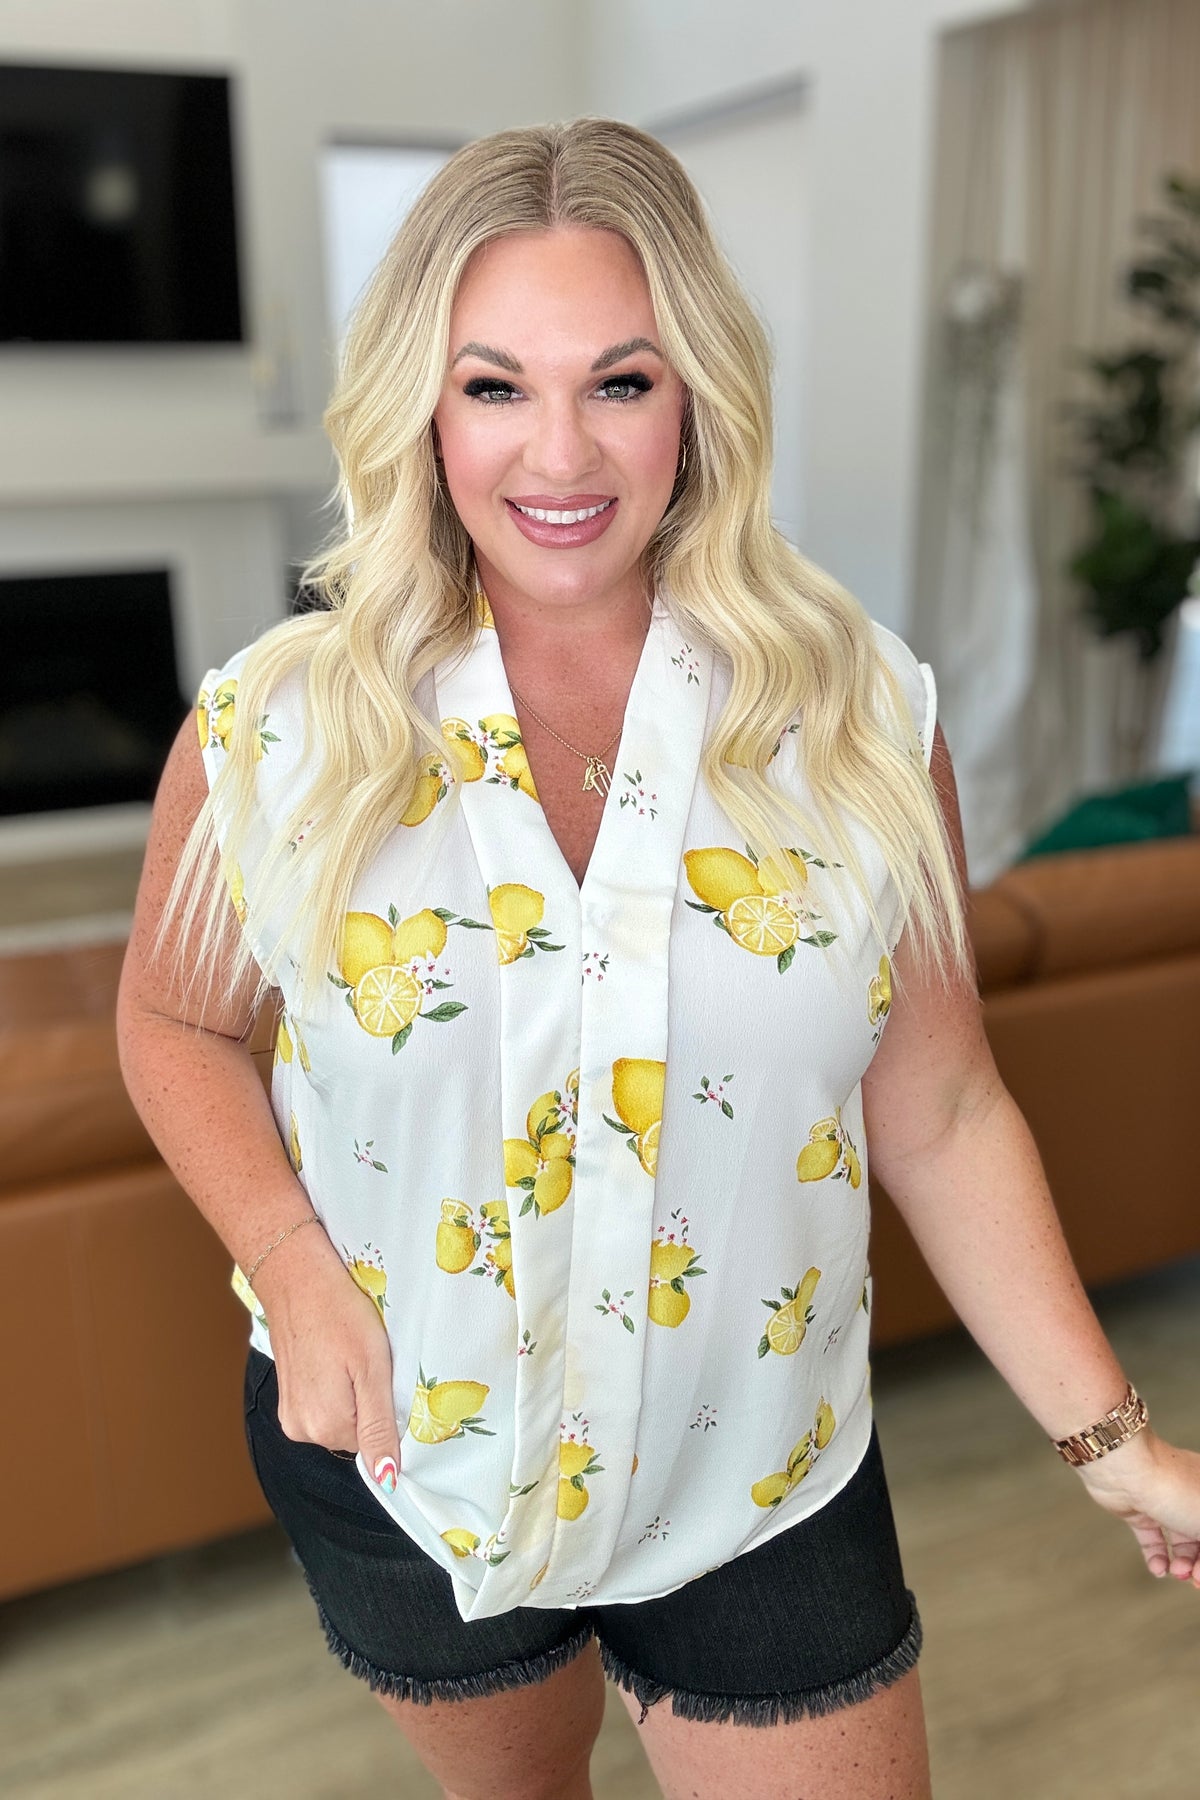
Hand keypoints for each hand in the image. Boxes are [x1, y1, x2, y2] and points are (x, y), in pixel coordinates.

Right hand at [252, 1225, 402, 1492]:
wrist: (295, 1276)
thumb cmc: (340, 1314)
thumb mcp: (372, 1368)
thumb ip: (379, 1427)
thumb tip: (387, 1481)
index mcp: (327, 1427)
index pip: (376, 1445)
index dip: (389, 1412)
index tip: (385, 1378)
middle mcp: (302, 1430)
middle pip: (357, 1434)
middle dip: (369, 1404)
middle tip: (368, 1362)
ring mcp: (290, 1414)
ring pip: (341, 1419)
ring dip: (352, 1394)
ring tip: (348, 1356)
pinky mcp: (287, 1397)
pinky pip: (323, 1406)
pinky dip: (335, 1387)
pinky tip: (333, 1357)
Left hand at [1074, 1429, 1199, 1584]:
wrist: (1126, 1469)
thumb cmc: (1176, 1488)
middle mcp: (1191, 1497)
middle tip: (1194, 1579)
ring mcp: (1165, 1504)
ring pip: (1181, 1543)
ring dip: (1181, 1564)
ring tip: (1176, 1571)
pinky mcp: (1140, 1511)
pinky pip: (1153, 1539)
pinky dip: (1157, 1557)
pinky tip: (1158, 1569)